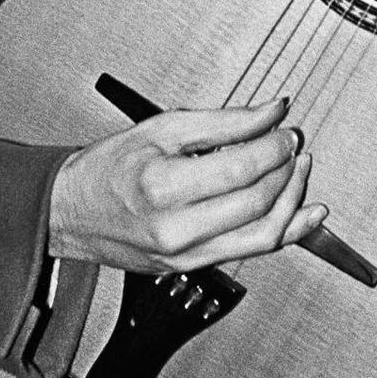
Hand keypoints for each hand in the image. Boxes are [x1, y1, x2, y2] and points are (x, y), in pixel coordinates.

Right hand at [48, 95, 323, 275]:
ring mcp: (186, 255)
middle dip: (287, 169)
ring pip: (264, 235)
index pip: (241, 168)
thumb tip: (272, 111)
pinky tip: (305, 215)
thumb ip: (225, 121)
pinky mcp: (194, 266)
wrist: (71, 211)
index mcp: (163, 188)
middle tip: (294, 145)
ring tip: (300, 171)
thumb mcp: (162, 129)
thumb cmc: (108, 169)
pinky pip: (251, 251)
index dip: (275, 146)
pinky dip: (286, 232)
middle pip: (257, 202)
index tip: (286, 129)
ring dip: (293, 201)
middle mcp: (176, 230)